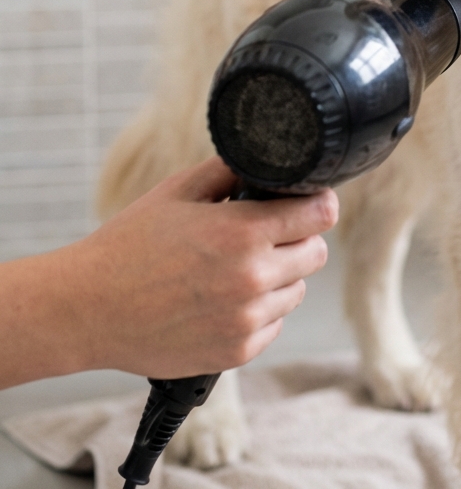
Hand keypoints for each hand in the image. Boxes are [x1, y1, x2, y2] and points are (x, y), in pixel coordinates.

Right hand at [63, 158, 337, 377]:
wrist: (86, 309)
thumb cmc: (129, 246)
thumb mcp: (179, 190)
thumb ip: (231, 170)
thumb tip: (270, 160)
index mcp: (242, 232)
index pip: (321, 214)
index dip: (319, 204)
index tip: (311, 202)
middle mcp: (252, 278)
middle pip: (317, 254)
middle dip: (299, 239)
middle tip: (267, 236)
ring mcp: (246, 320)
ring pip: (297, 291)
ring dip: (280, 278)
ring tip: (237, 270)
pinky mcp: (236, 352)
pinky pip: (274, 325)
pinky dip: (259, 312)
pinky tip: (225, 300)